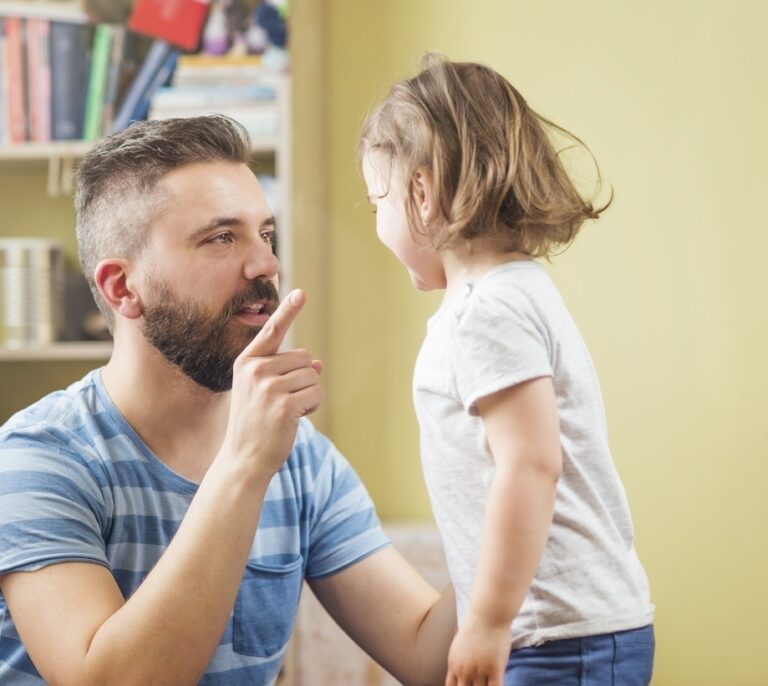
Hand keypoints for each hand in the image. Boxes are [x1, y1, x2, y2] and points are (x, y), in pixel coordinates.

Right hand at [221, 289, 322, 477]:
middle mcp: (256, 370)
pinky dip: (312, 408)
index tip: (301, 293)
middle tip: (280, 404)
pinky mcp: (284, 404)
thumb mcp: (264, 392)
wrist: (244, 459)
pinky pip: (316, 394)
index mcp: (247, 362)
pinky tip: (293, 420)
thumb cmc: (256, 424)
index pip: (271, 331)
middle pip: (305, 358)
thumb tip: (318, 364)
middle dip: (302, 380)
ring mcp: (269, 387)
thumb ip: (286, 373)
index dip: (287, 311)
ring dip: (308, 396)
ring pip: (313, 377)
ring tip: (284, 413)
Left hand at [445, 614, 510, 685]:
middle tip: (479, 685)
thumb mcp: (459, 646)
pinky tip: (498, 685)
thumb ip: (458, 663)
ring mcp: (480, 670)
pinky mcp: (495, 668)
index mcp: (454, 665)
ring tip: (488, 685)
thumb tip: (460, 676)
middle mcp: (465, 670)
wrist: (488, 615)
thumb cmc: (475, 627)